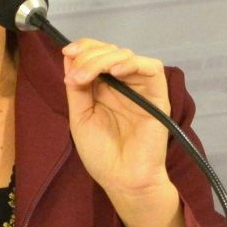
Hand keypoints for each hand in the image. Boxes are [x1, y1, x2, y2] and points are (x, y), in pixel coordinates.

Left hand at [60, 38, 176, 203]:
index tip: (68, 52)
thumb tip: (70, 56)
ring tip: (87, 77)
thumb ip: (77, 88)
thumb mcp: (80, 117)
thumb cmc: (102, 155)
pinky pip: (151, 68)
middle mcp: (124, 84)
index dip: (84, 47)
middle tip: (76, 77)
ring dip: (104, 60)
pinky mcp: (158, 95)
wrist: (123, 179)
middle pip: (110, 51)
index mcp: (105, 88)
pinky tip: (115, 72)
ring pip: (127, 55)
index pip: (98, 54)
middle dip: (90, 56)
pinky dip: (132, 63)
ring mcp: (141, 88)